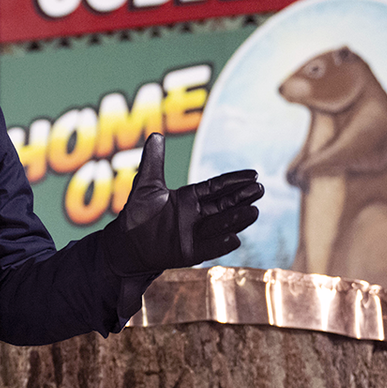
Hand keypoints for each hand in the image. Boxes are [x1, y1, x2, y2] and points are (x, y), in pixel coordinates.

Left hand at [110, 133, 262, 274]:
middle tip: (260, 189)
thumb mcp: (146, 185)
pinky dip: (221, 244)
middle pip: (225, 205)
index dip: (235, 181)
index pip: (217, 187)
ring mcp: (196, 234)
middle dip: (242, 197)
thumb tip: (155, 134)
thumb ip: (154, 162)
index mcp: (190, 197)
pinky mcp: (190, 253)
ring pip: (221, 224)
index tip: (255, 174)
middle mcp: (197, 215)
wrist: (126, 243)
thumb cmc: (136, 214)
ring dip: (237, 219)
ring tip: (254, 211)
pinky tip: (235, 239)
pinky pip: (208, 248)